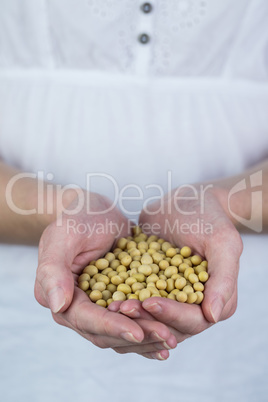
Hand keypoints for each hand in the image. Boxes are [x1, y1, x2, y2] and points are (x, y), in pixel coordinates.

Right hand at [34, 191, 175, 358]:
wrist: (96, 212)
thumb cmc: (78, 219)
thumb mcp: (64, 237)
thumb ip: (54, 270)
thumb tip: (58, 306)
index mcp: (59, 297)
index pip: (86, 319)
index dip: (112, 327)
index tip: (137, 333)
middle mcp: (77, 309)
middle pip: (106, 333)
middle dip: (137, 336)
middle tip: (167, 337)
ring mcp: (98, 308)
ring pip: (122, 332)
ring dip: (147, 338)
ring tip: (172, 339)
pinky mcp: (117, 302)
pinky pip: (133, 320)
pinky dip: (150, 326)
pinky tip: (171, 332)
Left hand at [116, 184, 242, 344]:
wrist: (184, 201)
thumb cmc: (207, 218)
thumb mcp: (222, 242)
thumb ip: (223, 278)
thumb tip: (213, 316)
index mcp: (217, 302)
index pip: (193, 320)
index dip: (171, 315)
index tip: (149, 302)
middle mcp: (195, 307)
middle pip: (168, 326)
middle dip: (144, 319)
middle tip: (121, 307)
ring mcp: (171, 300)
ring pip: (150, 319)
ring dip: (131, 317)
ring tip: (111, 305)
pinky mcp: (151, 289)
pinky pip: (137, 302)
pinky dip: (123, 302)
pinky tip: (106, 299)